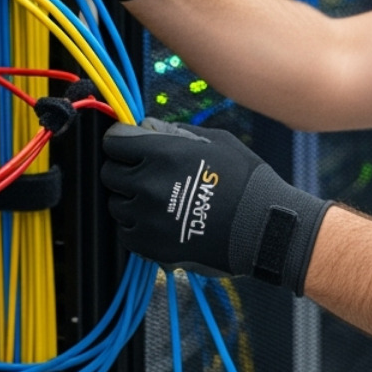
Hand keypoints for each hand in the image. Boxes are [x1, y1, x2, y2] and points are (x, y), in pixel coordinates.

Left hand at [100, 118, 330, 294]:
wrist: (262, 228)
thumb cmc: (245, 179)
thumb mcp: (215, 141)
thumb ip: (175, 131)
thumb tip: (146, 126)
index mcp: (162, 154)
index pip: (114, 142)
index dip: (121, 141)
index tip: (129, 144)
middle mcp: (148, 185)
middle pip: (109, 172)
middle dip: (124, 168)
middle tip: (145, 172)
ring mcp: (147, 218)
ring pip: (115, 203)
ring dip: (130, 198)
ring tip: (156, 199)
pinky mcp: (151, 245)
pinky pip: (126, 231)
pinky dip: (137, 225)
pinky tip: (159, 220)